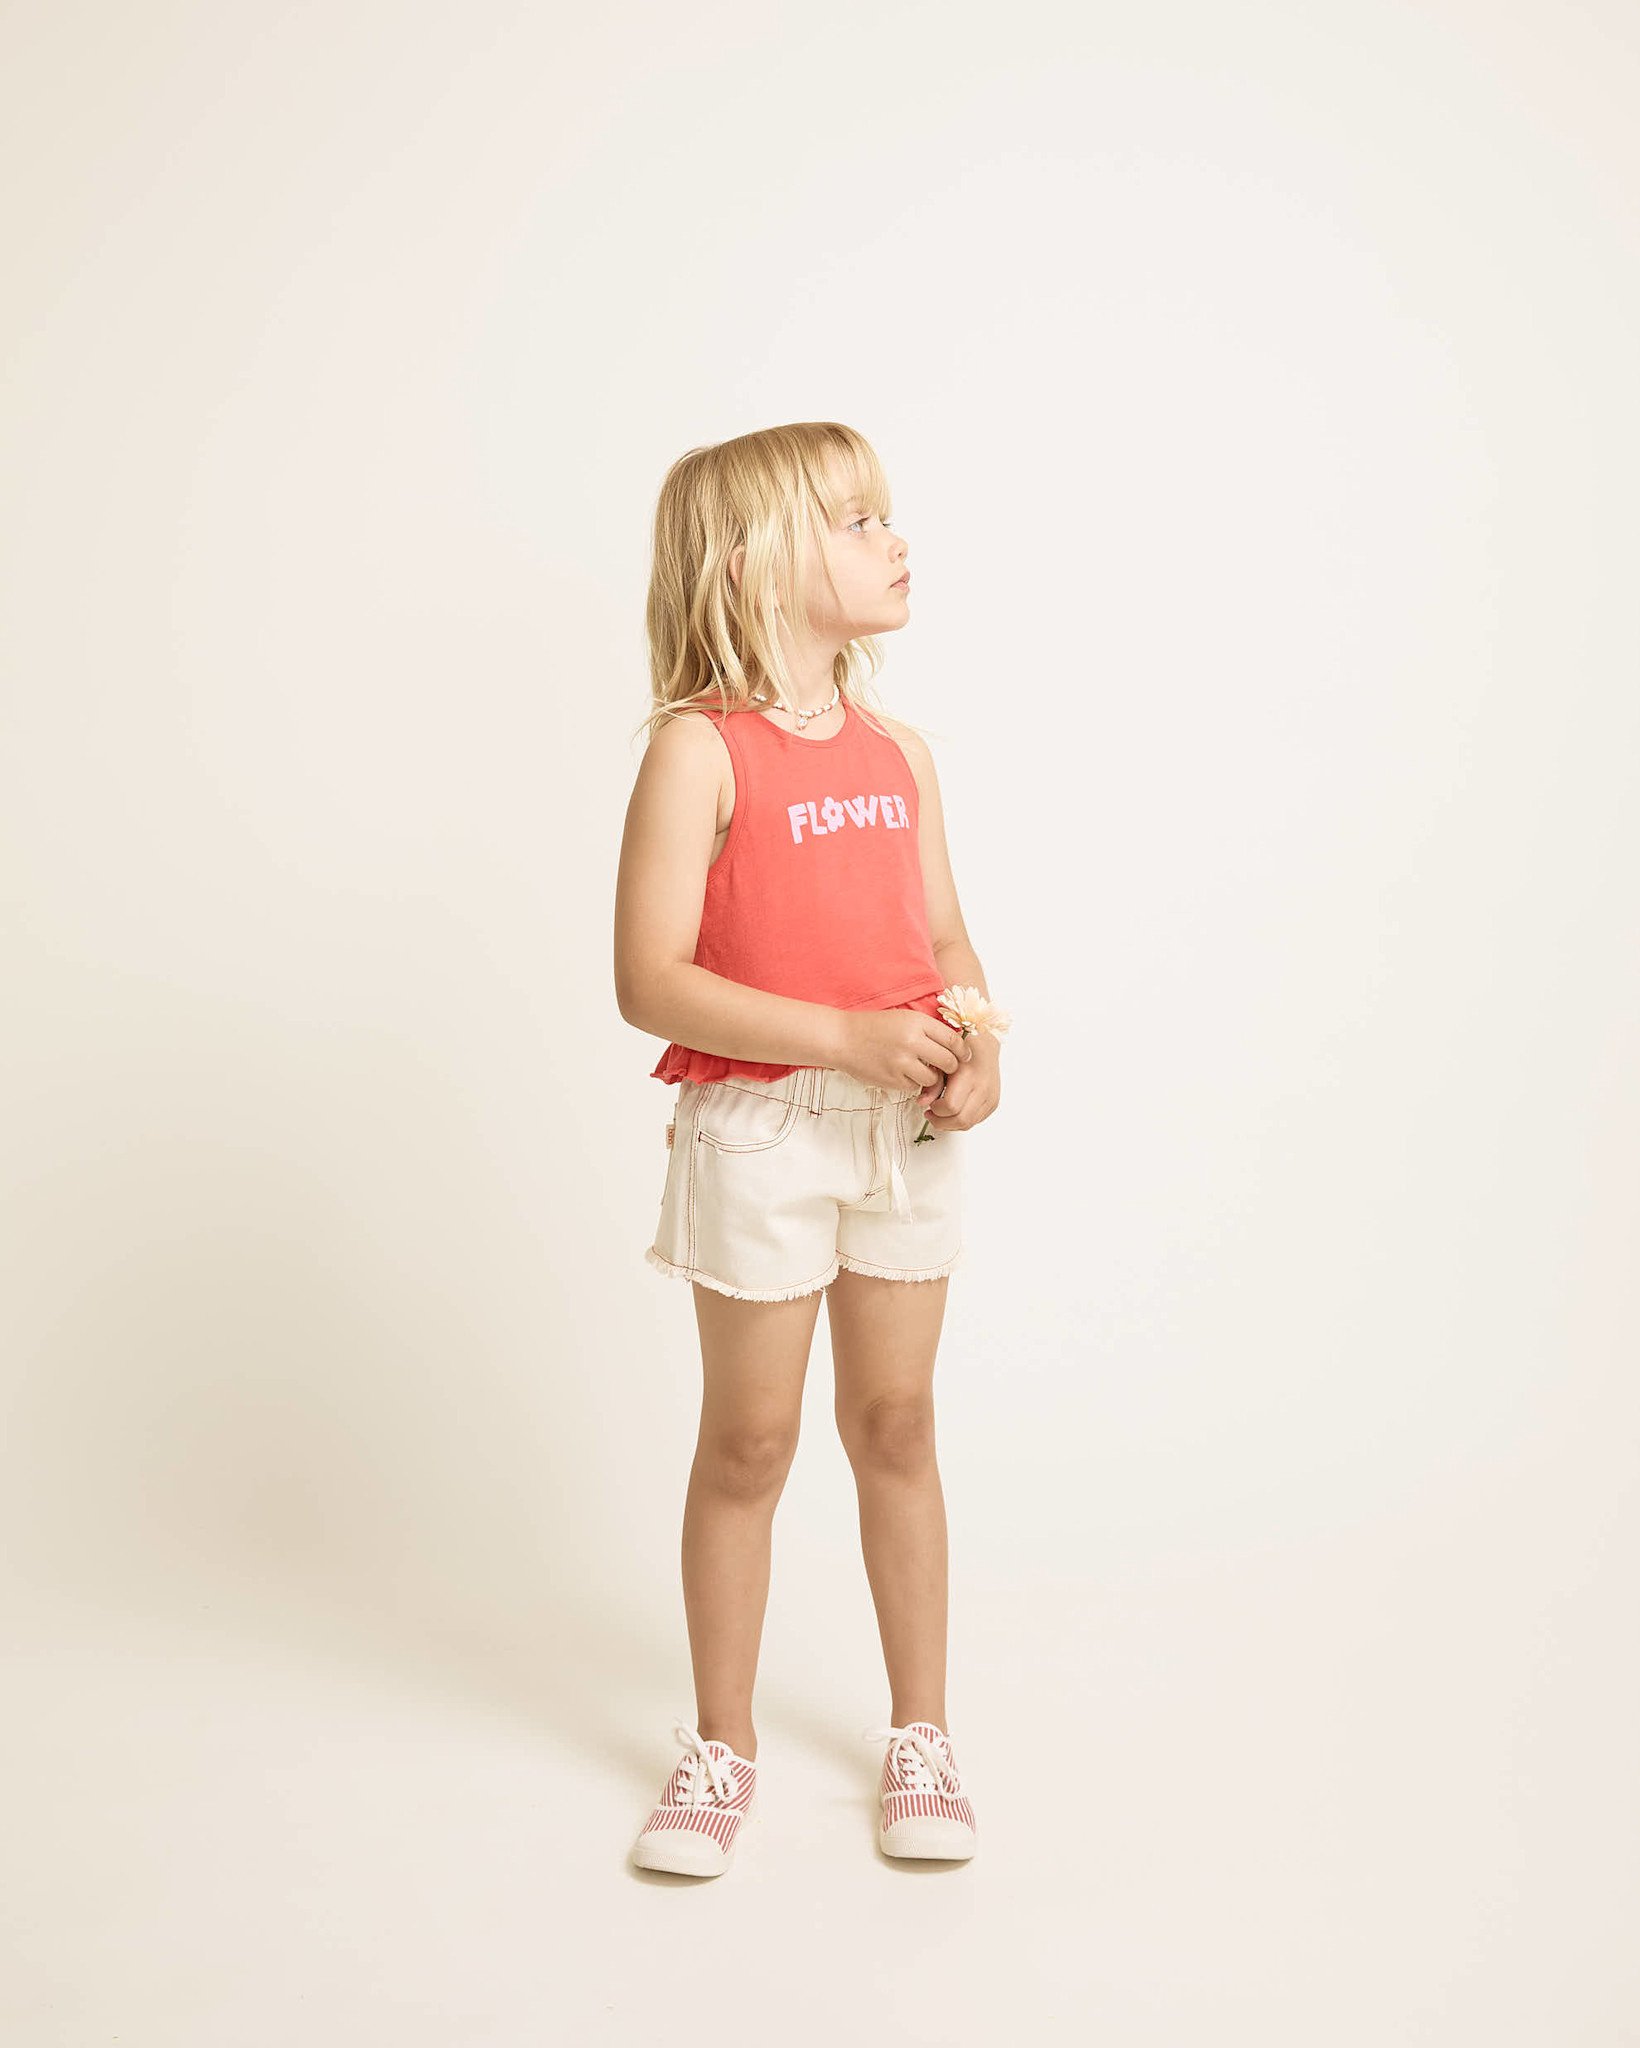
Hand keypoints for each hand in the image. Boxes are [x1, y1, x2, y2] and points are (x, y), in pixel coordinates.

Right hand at [835, 1008, 971, 1093]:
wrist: (842, 1039)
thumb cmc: (874, 1027)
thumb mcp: (904, 1018)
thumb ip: (928, 1030)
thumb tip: (956, 1047)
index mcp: (917, 1023)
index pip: (953, 1040)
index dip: (962, 1051)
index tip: (964, 1056)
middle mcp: (911, 1042)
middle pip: (948, 1062)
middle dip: (951, 1067)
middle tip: (948, 1068)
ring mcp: (901, 1062)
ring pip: (933, 1078)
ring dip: (931, 1077)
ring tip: (921, 1070)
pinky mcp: (892, 1079)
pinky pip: (914, 1086)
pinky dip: (912, 1083)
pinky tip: (902, 1073)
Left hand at [916, 1032, 1000, 1132]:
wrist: (985, 1046)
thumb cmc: (962, 1051)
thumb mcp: (941, 1062)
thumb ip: (932, 1084)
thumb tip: (921, 1103)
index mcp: (969, 1076)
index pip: (951, 1106)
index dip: (936, 1110)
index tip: (929, 1105)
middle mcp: (982, 1089)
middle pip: (960, 1120)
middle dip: (942, 1122)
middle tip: (931, 1114)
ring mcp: (990, 1097)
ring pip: (968, 1124)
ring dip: (951, 1124)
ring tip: (940, 1113)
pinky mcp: (993, 1103)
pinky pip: (975, 1121)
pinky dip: (962, 1121)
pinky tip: (953, 1111)